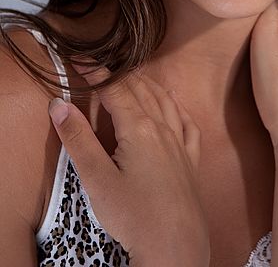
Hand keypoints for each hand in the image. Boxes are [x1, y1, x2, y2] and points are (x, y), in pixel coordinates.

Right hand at [48, 66, 209, 266]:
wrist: (175, 245)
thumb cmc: (134, 215)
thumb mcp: (97, 178)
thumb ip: (78, 139)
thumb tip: (60, 104)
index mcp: (139, 128)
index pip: (115, 90)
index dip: (97, 73)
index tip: (83, 60)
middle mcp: (162, 129)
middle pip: (140, 91)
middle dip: (119, 75)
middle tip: (101, 67)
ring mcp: (180, 143)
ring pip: (164, 102)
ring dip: (147, 85)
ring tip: (133, 75)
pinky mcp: (190, 160)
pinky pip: (187, 123)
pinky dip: (178, 106)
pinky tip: (174, 100)